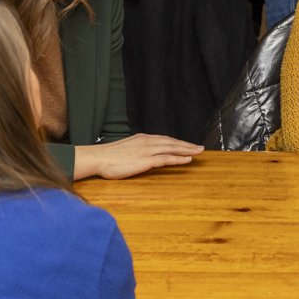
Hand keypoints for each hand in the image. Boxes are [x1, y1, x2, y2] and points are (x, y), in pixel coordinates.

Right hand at [73, 134, 202, 180]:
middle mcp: (147, 142)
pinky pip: (166, 158)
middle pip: (172, 142)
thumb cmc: (108, 157)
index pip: (165, 139)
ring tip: (198, 152)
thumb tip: (143, 155)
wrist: (98, 158)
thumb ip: (137, 150)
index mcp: (142, 139)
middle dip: (187, 145)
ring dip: (187, 150)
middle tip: (201, 147)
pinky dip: (178, 158)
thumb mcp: (126, 150)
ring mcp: (147, 150)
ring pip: (172, 148)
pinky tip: (187, 159)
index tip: (188, 144)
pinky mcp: (145, 160)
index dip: (178, 142)